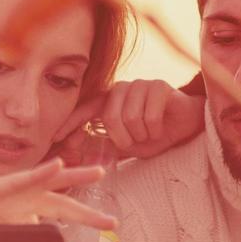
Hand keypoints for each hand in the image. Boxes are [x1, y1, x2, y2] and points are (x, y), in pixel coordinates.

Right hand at [0, 159, 115, 241]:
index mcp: (18, 221)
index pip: (53, 228)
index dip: (71, 237)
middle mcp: (18, 205)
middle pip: (60, 207)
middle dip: (86, 216)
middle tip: (113, 223)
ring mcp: (8, 194)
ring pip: (49, 183)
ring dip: (74, 177)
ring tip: (99, 173)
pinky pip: (22, 178)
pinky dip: (42, 171)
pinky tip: (60, 165)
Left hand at [53, 80, 204, 161]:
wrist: (187, 125)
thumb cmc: (155, 134)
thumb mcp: (127, 145)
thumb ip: (104, 147)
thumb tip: (76, 156)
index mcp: (110, 100)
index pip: (85, 109)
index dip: (70, 123)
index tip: (54, 138)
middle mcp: (122, 88)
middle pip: (110, 117)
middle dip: (124, 138)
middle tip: (136, 142)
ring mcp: (140, 84)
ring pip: (130, 117)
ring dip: (142, 134)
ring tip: (150, 133)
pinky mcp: (159, 86)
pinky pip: (150, 114)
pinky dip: (155, 128)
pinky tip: (161, 127)